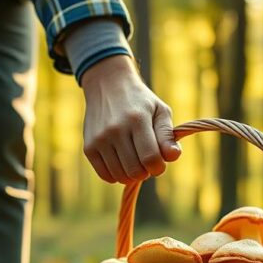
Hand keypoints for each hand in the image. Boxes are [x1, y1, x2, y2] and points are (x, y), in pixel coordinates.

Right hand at [80, 55, 180, 183]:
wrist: (107, 86)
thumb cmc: (140, 102)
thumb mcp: (160, 111)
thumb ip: (167, 134)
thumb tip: (173, 156)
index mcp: (137, 120)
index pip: (151, 158)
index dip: (159, 167)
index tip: (159, 162)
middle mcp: (116, 130)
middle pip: (135, 171)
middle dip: (146, 171)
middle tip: (146, 160)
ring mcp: (100, 139)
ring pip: (120, 176)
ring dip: (132, 174)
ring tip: (134, 160)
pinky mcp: (89, 147)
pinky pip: (105, 175)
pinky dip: (116, 176)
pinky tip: (121, 163)